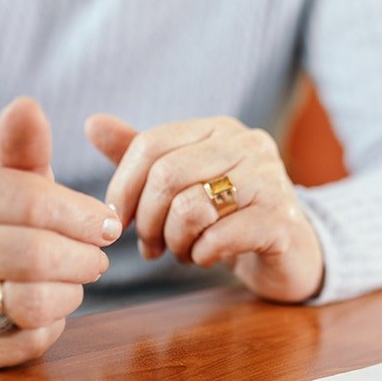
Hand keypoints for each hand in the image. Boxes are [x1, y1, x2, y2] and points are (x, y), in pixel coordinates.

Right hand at [0, 98, 120, 367]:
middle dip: (82, 257)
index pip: (28, 201)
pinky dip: (50, 326)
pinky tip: (47, 307)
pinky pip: (24, 343)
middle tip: (97, 256)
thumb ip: (23, 146)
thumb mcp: (9, 176)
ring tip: (72, 278)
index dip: (80, 214)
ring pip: (31, 302)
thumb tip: (27, 106)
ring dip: (69, 292)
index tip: (107, 223)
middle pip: (33, 255)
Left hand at [85, 115, 322, 302]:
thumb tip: (91, 123)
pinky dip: (201, 254)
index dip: (123, 186)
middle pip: (167, 176)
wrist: (289, 251)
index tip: (118, 219)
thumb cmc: (229, 215)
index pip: (152, 144)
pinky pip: (219, 237)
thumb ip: (143, 156)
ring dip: (174, 241)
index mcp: (220, 128)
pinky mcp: (281, 219)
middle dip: (147, 220)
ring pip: (190, 208)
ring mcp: (271, 179)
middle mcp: (249, 145)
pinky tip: (206, 257)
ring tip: (182, 252)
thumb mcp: (184, 182)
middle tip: (149, 247)